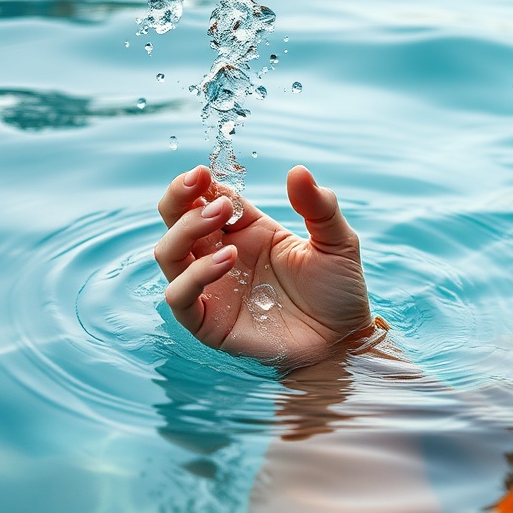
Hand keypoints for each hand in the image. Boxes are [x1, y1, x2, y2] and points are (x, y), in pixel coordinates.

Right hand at [155, 164, 371, 368]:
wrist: (343, 341)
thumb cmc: (338, 291)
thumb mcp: (337, 242)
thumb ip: (320, 207)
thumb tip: (298, 170)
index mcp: (247, 231)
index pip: (209, 198)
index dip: (203, 183)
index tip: (208, 171)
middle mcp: (222, 254)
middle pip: (176, 219)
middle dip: (179, 196)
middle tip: (199, 181)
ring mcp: (212, 288)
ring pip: (169, 253)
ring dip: (185, 229)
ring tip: (219, 216)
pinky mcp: (208, 321)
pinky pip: (179, 296)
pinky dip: (194, 274)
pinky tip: (227, 258)